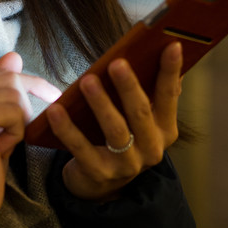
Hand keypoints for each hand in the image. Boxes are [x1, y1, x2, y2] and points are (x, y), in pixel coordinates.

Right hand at [0, 52, 60, 227]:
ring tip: (1, 146)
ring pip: (14, 95)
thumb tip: (14, 56)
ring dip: (19, 123)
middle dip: (27, 103)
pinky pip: (14, 112)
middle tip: (24, 132)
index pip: (0, 74)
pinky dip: (17, 132)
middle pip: (9, 81)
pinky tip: (0, 150)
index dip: (28, 86)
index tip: (51, 95)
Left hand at [43, 42, 182, 200]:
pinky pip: (81, 148)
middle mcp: (151, 148)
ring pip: (115, 131)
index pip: (169, 96)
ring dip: (101, 104)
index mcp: (164, 129)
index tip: (171, 45)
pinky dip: (68, 129)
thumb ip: (148, 92)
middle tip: (116, 63)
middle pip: (141, 113)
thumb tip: (153, 51)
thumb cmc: (121, 138)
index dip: (170, 71)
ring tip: (88, 81)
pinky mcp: (99, 173)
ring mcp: (127, 164)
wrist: (100, 183)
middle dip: (129, 87)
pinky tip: (56, 110)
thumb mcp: (139, 119)